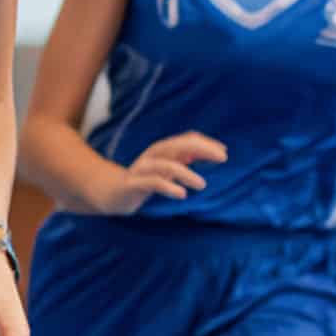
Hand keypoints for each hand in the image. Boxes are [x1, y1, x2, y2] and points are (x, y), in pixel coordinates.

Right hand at [94, 131, 226, 214]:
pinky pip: (153, 183)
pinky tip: (182, 195)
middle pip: (179, 146)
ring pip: (167, 165)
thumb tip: (205, 152)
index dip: (206, 144)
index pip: (187, 140)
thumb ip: (183, 159)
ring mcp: (142, 169)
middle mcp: (153, 155)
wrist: (112, 193)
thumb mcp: (166, 168)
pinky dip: (169, 187)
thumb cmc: (143, 180)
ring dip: (187, 173)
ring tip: (202, 184)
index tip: (224, 152)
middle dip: (202, 149)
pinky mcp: (134, 184)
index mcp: (162, 150)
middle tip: (223, 158)